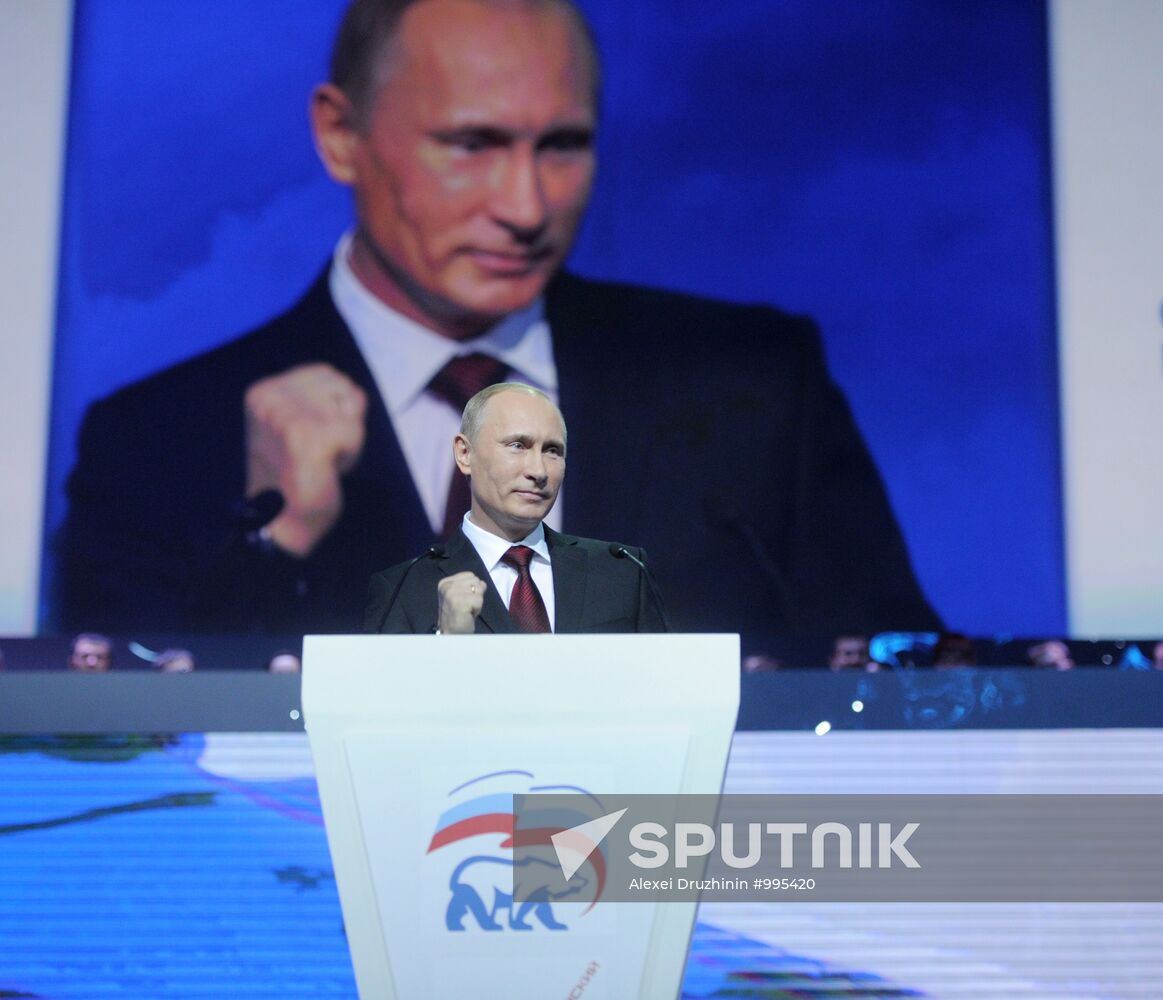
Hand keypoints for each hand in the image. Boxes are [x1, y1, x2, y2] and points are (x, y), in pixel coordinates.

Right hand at [245, 363, 366, 555]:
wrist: (279, 523)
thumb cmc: (295, 476)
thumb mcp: (300, 424)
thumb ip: (321, 399)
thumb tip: (354, 392)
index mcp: (263, 392)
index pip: (327, 373)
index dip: (337, 405)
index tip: (314, 437)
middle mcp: (269, 397)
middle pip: (344, 386)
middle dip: (345, 420)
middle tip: (320, 451)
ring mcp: (286, 415)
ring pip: (352, 408)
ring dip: (349, 437)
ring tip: (322, 459)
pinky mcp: (306, 436)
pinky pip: (355, 433)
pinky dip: (350, 455)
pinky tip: (326, 470)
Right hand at [438, 572, 486, 633]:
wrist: (450, 633)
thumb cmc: (457, 615)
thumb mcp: (459, 595)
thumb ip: (468, 585)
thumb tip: (482, 583)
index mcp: (445, 582)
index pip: (470, 575)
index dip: (472, 588)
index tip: (463, 599)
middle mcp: (447, 586)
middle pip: (476, 581)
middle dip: (475, 594)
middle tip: (466, 606)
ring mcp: (452, 594)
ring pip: (479, 589)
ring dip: (477, 601)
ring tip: (467, 610)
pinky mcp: (460, 602)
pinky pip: (479, 600)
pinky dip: (477, 609)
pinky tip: (468, 614)